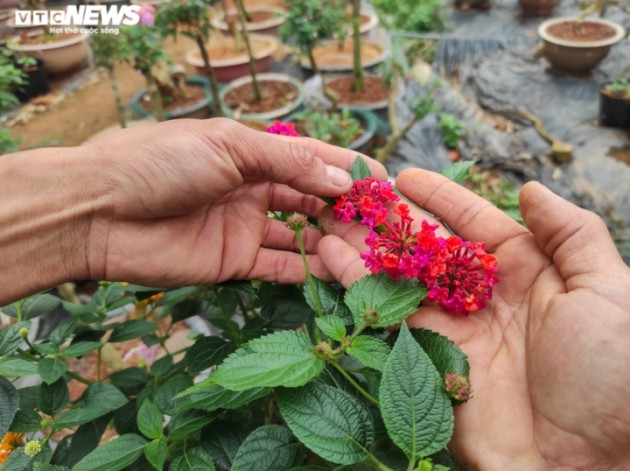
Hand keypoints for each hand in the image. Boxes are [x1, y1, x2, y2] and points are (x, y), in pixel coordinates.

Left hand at [0, 118, 385, 304]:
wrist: (100, 211)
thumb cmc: (159, 162)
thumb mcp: (229, 146)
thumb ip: (287, 162)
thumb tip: (342, 176)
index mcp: (252, 152)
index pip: (312, 160)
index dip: (348, 170)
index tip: (386, 184)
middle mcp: (253, 189)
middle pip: (312, 201)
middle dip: (346, 211)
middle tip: (383, 226)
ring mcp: (245, 227)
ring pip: (301, 237)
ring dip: (333, 244)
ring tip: (370, 253)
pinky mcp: (233, 263)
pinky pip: (279, 268)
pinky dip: (307, 271)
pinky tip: (338, 274)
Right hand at [318, 168, 629, 469]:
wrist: (590, 463)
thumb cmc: (613, 375)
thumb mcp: (608, 293)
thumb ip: (572, 235)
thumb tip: (531, 188)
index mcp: (527, 272)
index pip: (473, 222)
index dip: (439, 197)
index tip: (403, 176)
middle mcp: (483, 295)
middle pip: (428, 245)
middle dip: (390, 217)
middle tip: (352, 192)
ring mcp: (452, 326)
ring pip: (399, 274)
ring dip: (363, 243)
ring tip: (329, 214)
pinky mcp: (426, 357)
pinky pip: (385, 312)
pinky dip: (355, 282)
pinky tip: (328, 253)